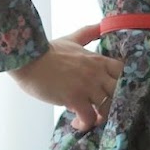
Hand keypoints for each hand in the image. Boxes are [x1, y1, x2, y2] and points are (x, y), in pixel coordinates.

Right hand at [9, 28, 123, 130]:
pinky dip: (85, 124)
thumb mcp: (71, 39)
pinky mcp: (74, 98)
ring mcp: (87, 86)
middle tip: (102, 109)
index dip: (122, 84)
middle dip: (114, 103)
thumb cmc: (47, 51)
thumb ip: (87, 33)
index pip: (123, 73)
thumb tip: (100, 24)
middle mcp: (96, 73)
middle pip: (119, 92)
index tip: (113, 92)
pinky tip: (77, 124)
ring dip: (100, 117)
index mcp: (97, 60)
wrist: (27, 60)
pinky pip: (89, 118)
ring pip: (107, 108)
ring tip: (90, 119)